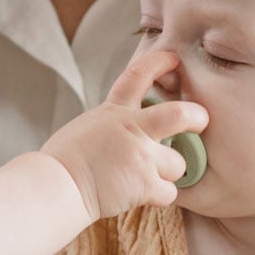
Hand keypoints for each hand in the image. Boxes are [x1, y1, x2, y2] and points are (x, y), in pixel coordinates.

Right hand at [42, 48, 206, 221]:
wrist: (54, 185)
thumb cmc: (61, 162)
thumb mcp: (86, 127)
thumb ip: (112, 124)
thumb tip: (124, 131)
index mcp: (113, 111)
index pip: (138, 76)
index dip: (159, 63)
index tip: (173, 58)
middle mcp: (131, 128)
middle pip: (179, 114)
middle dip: (196, 117)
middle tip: (200, 121)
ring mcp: (140, 155)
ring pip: (179, 163)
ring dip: (168, 173)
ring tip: (148, 178)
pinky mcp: (144, 183)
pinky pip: (169, 192)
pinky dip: (159, 196)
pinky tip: (142, 196)